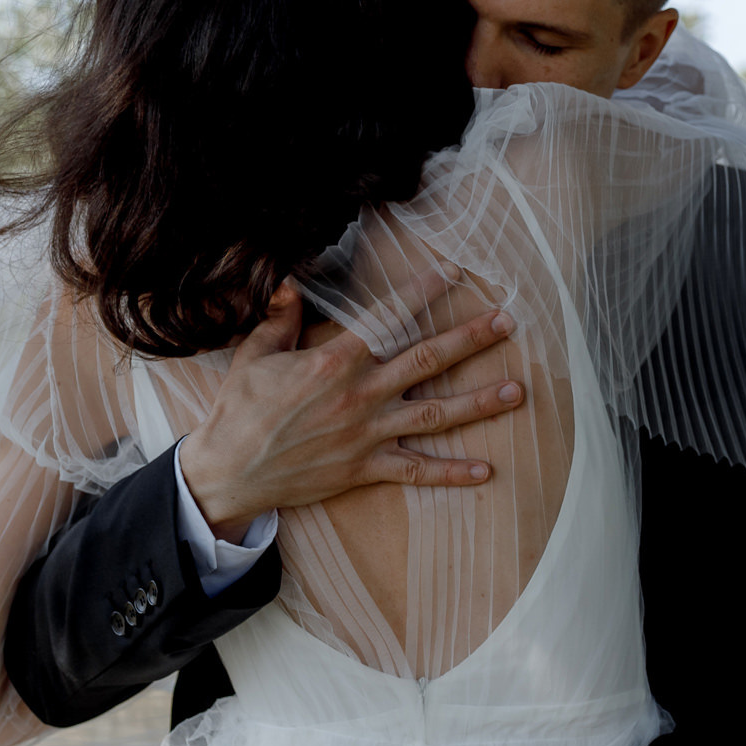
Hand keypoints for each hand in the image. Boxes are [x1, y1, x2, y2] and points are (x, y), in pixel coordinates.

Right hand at [182, 279, 525, 539]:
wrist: (228, 471)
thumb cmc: (239, 410)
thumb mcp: (255, 354)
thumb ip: (280, 318)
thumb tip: (289, 281)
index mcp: (335, 360)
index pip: (388, 318)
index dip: (422, 293)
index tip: (453, 273)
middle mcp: (360, 394)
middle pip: (427, 360)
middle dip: (470, 339)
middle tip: (506, 323)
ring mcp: (368, 433)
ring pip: (435, 414)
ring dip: (479, 403)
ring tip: (517, 392)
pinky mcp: (366, 468)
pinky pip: (417, 469)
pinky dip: (452, 472)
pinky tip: (485, 471)